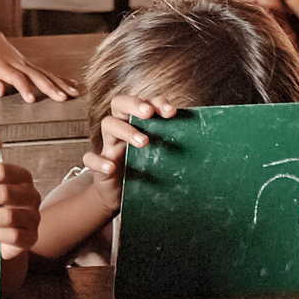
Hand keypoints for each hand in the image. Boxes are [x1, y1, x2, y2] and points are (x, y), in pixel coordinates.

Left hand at [0, 31, 78, 102]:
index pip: (16, 78)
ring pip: (46, 73)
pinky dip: (61, 79)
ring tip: (74, 94)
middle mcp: (19, 64)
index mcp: (4, 67)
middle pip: (36, 75)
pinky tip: (74, 85)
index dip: (24, 88)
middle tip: (62, 98)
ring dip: (61, 83)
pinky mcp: (32, 65)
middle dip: (50, 87)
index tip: (32, 100)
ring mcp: (27, 64)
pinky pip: (48, 72)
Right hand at [80, 96, 178, 210]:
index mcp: (136, 123)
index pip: (142, 102)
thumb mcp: (159, 156)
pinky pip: (91, 158)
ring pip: (107, 125)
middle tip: (149, 113)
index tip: (171, 112)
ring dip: (125, 130)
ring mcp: (109, 146)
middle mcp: (121, 130)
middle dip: (134, 104)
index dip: (155, 102)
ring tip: (144, 142)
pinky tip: (111, 168)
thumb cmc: (144, 170)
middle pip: (119, 104)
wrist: (121, 196)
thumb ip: (173, 144)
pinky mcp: (98, 166)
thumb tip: (207, 138)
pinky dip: (99, 161)